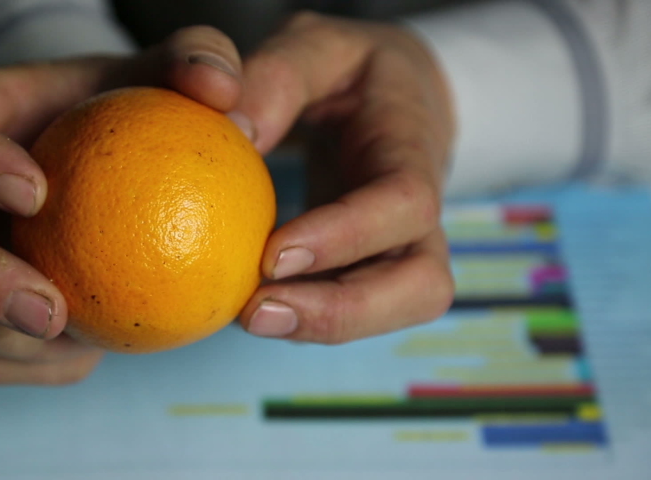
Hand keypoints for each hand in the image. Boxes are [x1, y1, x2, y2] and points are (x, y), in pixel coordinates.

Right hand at [0, 27, 246, 384]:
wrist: (119, 175)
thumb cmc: (133, 114)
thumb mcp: (169, 78)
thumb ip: (197, 62)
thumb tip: (221, 89)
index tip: (35, 191)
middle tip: (48, 308)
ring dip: (2, 338)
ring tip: (84, 339)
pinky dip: (38, 366)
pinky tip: (93, 354)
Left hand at [235, 12, 455, 342]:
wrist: (396, 97)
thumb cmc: (351, 71)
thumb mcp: (317, 47)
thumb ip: (276, 76)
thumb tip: (228, 128)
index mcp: (412, 146)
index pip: (405, 201)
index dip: (348, 235)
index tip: (273, 256)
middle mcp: (422, 211)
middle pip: (422, 285)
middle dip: (343, 312)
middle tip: (256, 314)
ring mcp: (405, 246)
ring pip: (396, 309)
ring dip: (325, 326)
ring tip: (249, 318)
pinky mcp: (376, 267)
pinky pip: (356, 306)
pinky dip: (310, 317)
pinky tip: (252, 305)